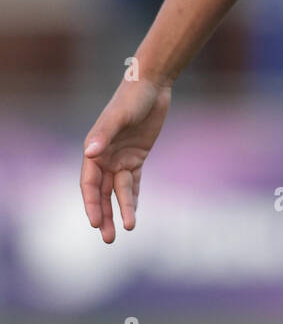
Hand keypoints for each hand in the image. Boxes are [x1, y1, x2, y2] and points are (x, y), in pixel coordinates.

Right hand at [80, 78, 171, 243]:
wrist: (152, 84)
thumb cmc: (132, 98)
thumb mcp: (119, 116)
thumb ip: (104, 134)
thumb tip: (89, 152)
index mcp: (94, 149)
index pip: (90, 184)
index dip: (92, 204)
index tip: (95, 223)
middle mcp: (105, 157)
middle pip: (103, 193)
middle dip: (104, 215)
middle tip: (108, 238)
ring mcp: (121, 158)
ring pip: (119, 191)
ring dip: (122, 209)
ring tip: (128, 228)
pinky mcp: (137, 157)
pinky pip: (133, 182)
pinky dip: (133, 197)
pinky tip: (134, 213)